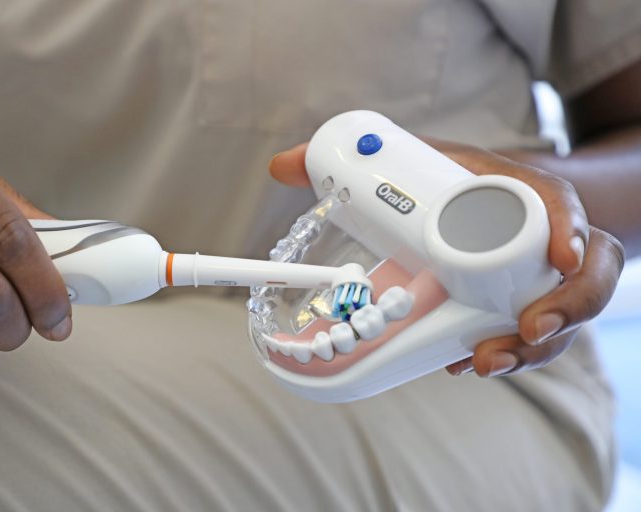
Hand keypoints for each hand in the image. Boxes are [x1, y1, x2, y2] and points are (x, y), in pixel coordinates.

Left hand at [269, 140, 623, 376]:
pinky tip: (469, 363)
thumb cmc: (455, 180)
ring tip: (484, 361)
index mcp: (521, 192)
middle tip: (528, 328)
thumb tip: (281, 165)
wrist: (492, 199)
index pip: (562, 204)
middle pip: (584, 275)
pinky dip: (507, 354)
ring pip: (564, 317)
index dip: (570, 229)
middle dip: (566, 308)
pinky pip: (533, 336)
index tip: (560, 255)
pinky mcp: (526, 307)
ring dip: (531, 348)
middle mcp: (543, 238)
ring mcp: (541, 278)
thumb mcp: (417, 159)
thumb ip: (354, 161)